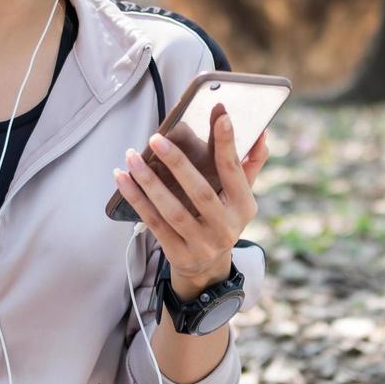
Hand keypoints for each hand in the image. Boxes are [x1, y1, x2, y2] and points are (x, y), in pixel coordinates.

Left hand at [113, 103, 270, 289]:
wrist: (208, 268)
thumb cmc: (222, 218)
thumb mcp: (240, 197)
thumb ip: (250, 165)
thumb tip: (262, 132)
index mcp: (243, 207)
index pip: (234, 171)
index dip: (227, 144)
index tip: (220, 115)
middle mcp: (226, 227)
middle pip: (200, 192)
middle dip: (177, 163)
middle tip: (156, 138)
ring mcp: (201, 244)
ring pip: (172, 210)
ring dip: (149, 182)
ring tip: (132, 157)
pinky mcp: (178, 254)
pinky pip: (154, 223)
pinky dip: (136, 199)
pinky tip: (122, 179)